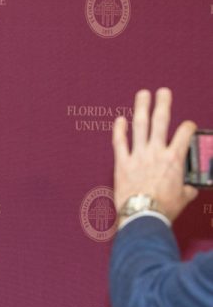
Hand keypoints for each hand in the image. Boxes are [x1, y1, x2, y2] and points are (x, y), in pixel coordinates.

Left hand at [112, 88, 196, 221]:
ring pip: (140, 126)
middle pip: (161, 121)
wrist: (143, 215)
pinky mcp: (121, 164)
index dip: (188, 127)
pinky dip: (118, 130)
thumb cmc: (163, 208)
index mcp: (175, 159)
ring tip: (142, 94)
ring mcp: (138, 156)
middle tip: (163, 91)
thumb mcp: (183, 197)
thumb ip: (186, 189)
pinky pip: (119, 143)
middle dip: (162, 104)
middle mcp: (156, 152)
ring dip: (141, 108)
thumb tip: (189, 190)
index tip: (187, 126)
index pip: (185, 133)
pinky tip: (118, 119)